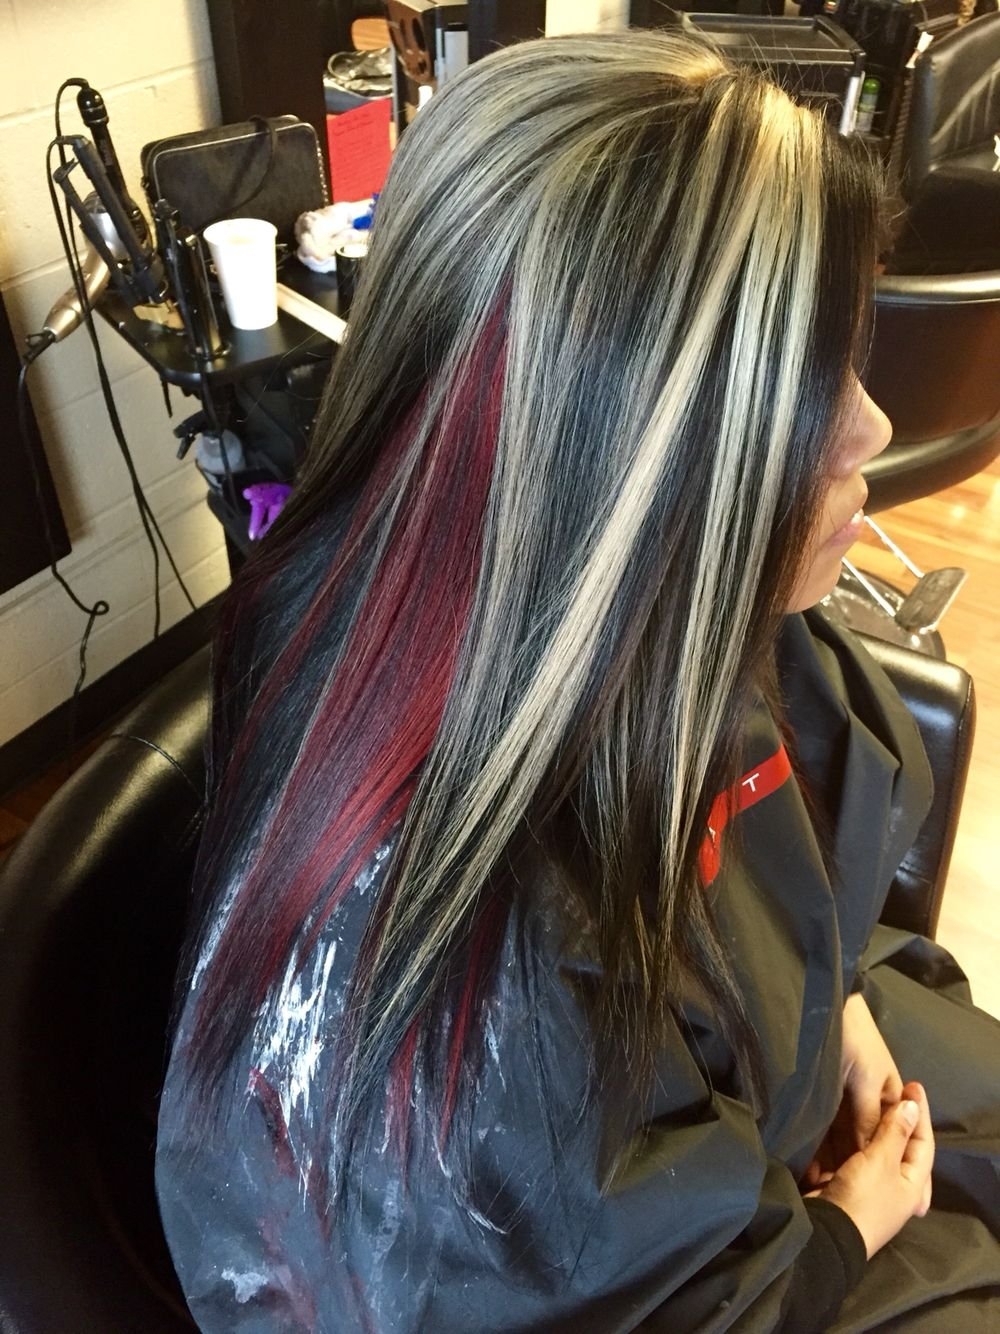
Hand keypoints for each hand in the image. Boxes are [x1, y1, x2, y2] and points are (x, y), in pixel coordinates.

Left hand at [802, 993, 903, 1187]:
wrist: (822, 1005)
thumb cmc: (854, 1041)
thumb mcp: (867, 1081)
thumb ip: (868, 1119)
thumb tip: (868, 1156)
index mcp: (889, 1100)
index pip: (889, 1141)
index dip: (879, 1165)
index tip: (864, 1191)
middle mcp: (867, 1104)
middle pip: (862, 1142)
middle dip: (848, 1165)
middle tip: (830, 1190)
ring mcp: (843, 1099)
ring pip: (839, 1137)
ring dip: (829, 1158)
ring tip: (813, 1180)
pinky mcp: (820, 1095)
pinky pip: (821, 1125)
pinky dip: (815, 1142)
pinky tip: (804, 1160)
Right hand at [808, 1080, 934, 1258]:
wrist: (825, 1232)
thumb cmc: (862, 1196)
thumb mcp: (881, 1162)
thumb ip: (895, 1132)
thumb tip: (911, 1107)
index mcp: (912, 1183)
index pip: (923, 1141)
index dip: (919, 1112)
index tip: (912, 1084)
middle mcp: (894, 1185)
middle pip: (897, 1145)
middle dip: (891, 1119)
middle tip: (884, 1089)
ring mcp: (867, 1187)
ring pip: (869, 1149)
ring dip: (863, 1128)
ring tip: (855, 1100)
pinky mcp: (843, 1186)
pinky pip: (846, 1157)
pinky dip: (841, 1142)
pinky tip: (833, 1123)